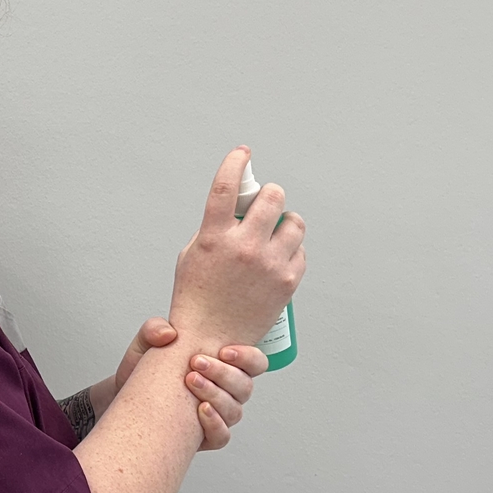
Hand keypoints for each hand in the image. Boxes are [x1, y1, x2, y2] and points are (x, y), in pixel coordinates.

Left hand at [113, 318, 266, 450]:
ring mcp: (217, 414)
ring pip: (234, 410)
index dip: (248, 357)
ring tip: (190, 381)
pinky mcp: (203, 436)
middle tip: (196, 363)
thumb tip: (169, 334)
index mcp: (222, 366)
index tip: (224, 351)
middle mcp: (224, 391)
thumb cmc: (141, 369)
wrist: (121, 397)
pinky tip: (200, 411)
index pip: (254, 363)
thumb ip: (154, 330)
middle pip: (244, 386)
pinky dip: (214, 424)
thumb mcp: (144, 343)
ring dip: (215, 395)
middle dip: (223, 373)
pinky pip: (221, 436)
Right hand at [169, 147, 305, 348]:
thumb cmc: (196, 299)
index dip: (235, 163)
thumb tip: (237, 208)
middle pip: (271, 197)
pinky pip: (300, 250)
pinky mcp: (288, 280)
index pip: (224, 187)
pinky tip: (278, 257)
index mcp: (213, 238)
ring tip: (275, 231)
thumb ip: (213, 229)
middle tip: (265, 203)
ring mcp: (269, 263)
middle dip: (269, 195)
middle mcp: (244, 247)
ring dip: (285, 220)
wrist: (210, 339)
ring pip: (293, 221)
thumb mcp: (192, 255)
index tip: (242, 153)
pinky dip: (291, 249)